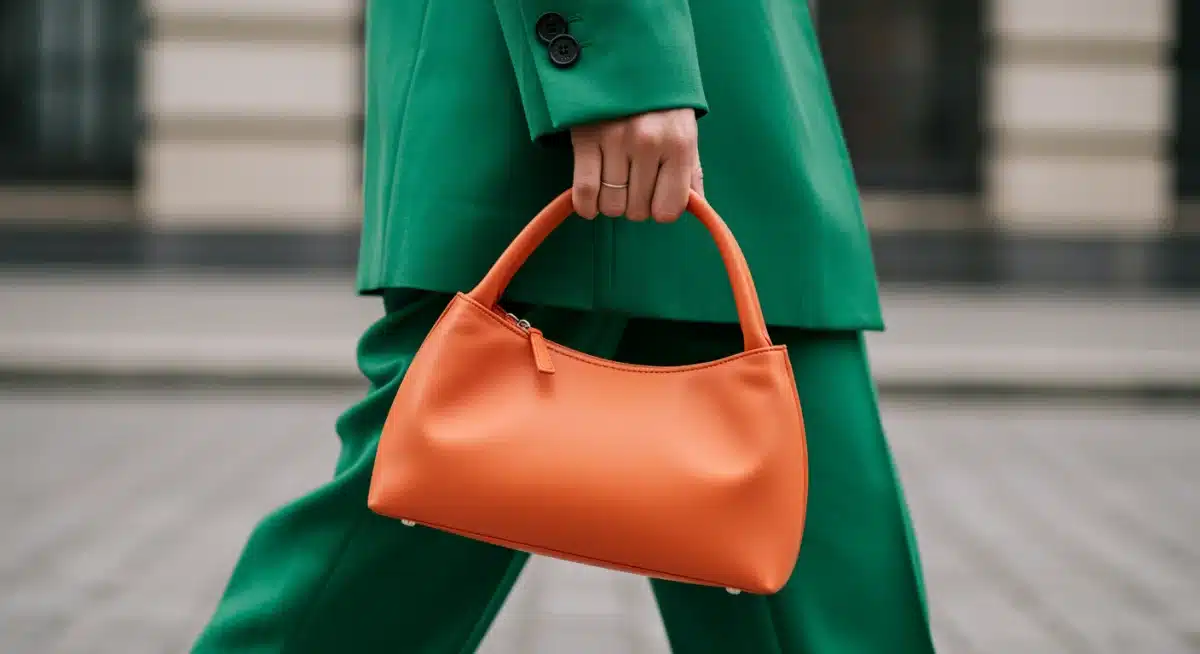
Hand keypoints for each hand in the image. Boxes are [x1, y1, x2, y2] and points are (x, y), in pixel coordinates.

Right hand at [569, 108, 702, 222]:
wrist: (626, 58)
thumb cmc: (660, 103)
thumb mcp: (685, 131)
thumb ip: (691, 172)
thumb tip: (699, 207)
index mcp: (679, 144)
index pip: (668, 209)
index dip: (661, 209)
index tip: (656, 198)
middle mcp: (648, 143)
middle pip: (638, 210)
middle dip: (635, 205)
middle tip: (634, 185)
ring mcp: (615, 140)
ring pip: (611, 205)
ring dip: (611, 204)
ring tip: (614, 184)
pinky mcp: (586, 138)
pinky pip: (585, 191)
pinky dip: (587, 205)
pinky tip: (591, 202)